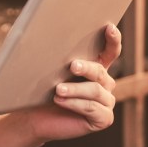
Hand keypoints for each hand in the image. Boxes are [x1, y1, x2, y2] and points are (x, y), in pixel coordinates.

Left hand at [19, 24, 121, 143]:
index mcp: (96, 68)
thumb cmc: (43, 90)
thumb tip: (47, 33)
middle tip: (72, 66)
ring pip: (96, 91)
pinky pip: (93, 108)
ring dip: (76, 89)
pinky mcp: (104, 119)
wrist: (35, 116)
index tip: (108, 27)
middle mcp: (105, 84)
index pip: (111, 51)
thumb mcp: (51, 70)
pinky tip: (60, 101)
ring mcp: (106, 102)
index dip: (113, 39)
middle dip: (87, 68)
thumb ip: (57, 56)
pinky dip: (75, 104)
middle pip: (101, 72)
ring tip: (58, 90)